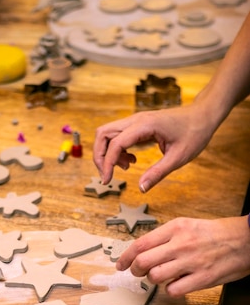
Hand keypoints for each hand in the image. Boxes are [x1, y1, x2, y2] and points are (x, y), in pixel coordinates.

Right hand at [93, 106, 212, 191]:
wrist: (202, 115)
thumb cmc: (195, 133)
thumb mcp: (179, 157)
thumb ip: (158, 173)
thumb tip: (141, 189)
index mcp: (145, 126)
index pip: (115, 143)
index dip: (107, 163)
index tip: (107, 181)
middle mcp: (136, 120)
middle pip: (103, 134)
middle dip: (100, 156)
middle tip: (109, 175)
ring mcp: (136, 121)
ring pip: (107, 134)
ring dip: (109, 153)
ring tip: (127, 167)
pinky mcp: (138, 125)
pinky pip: (117, 136)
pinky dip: (117, 150)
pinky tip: (132, 160)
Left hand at [116, 215, 249, 296]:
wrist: (246, 240)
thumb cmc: (215, 234)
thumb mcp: (187, 226)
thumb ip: (165, 238)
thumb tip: (141, 252)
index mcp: (176, 228)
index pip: (140, 244)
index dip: (125, 257)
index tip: (121, 265)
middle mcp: (181, 244)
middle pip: (142, 262)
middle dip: (135, 270)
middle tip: (138, 273)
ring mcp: (191, 262)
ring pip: (155, 277)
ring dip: (154, 280)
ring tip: (162, 276)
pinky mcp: (202, 279)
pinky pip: (173, 290)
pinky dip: (171, 290)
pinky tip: (177, 284)